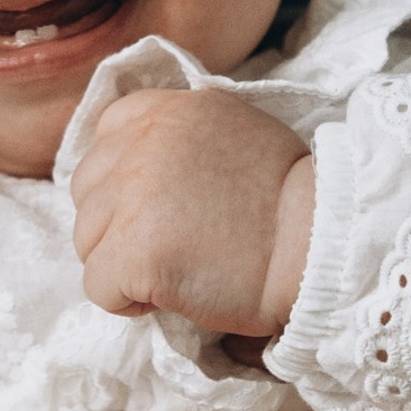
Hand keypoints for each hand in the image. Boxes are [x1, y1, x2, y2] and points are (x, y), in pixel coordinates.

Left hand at [69, 89, 314, 336]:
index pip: (103, 143)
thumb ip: (173, 140)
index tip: (168, 206)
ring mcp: (131, 196)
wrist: (323, 246)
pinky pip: (98, 288)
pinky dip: (128, 302)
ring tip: (184, 266)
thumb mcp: (228, 133)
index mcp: (163, 109)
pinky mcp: (132, 252)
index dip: (124, 185)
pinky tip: (176, 292)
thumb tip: (126, 169)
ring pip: (87, 243)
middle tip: (181, 242)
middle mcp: (140, 142)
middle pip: (87, 197)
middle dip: (120, 227)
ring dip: (124, 265)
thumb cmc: (288, 201)